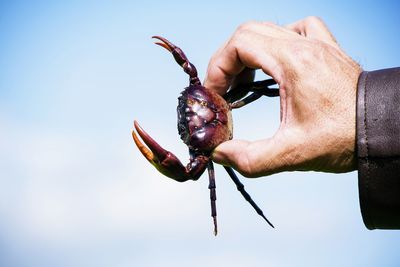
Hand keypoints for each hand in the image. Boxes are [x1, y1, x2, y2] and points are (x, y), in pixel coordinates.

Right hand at [204, 16, 361, 176]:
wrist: (385, 130)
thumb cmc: (346, 138)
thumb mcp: (293, 154)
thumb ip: (250, 158)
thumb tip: (220, 153)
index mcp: (294, 62)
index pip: (239, 45)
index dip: (218, 67)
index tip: (216, 93)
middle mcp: (305, 46)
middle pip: (249, 33)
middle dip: (228, 61)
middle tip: (224, 89)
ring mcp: (319, 45)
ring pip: (269, 30)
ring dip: (248, 52)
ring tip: (243, 81)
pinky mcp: (327, 51)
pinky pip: (298, 30)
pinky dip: (278, 41)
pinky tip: (276, 63)